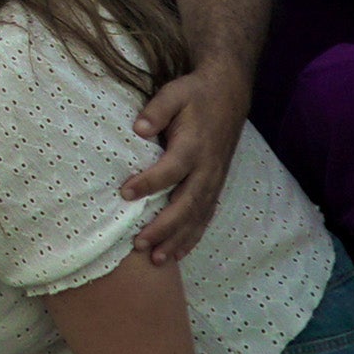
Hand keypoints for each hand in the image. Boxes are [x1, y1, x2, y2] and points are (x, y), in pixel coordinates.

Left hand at [127, 61, 245, 263]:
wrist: (229, 94)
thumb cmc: (195, 94)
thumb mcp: (175, 93)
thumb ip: (157, 109)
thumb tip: (140, 128)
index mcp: (195, 145)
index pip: (171, 169)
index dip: (149, 183)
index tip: (125, 193)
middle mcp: (207, 168)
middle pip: (187, 203)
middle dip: (164, 227)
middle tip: (139, 243)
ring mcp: (214, 180)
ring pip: (197, 217)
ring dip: (177, 240)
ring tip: (157, 260)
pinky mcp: (216, 186)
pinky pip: (205, 217)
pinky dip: (192, 237)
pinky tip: (176, 253)